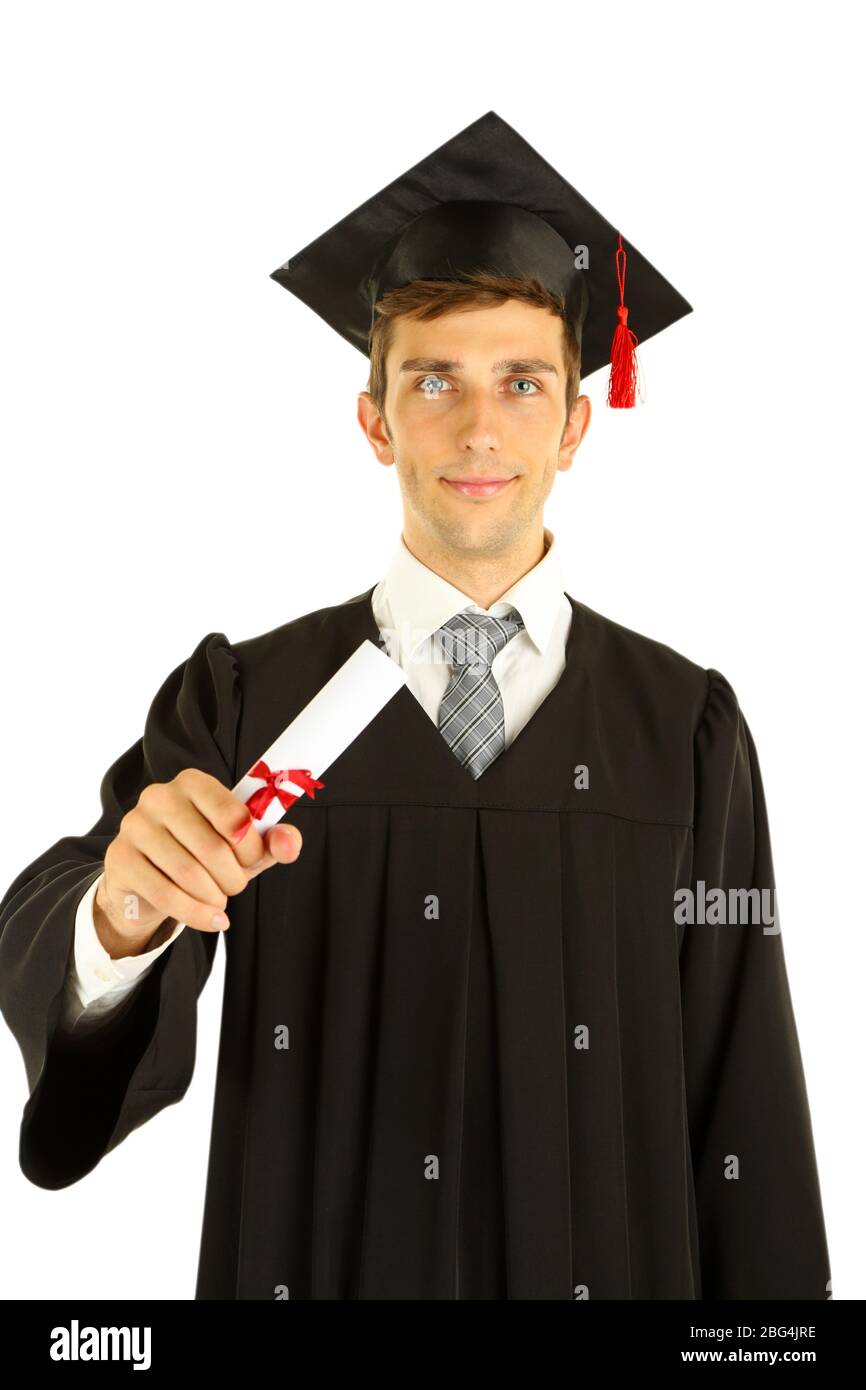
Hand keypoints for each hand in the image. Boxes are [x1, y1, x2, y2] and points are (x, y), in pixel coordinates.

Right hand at [95, 768, 301, 952]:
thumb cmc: (201, 854)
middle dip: (233, 879)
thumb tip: (289, 843)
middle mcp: (160, 796)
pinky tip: (212, 920)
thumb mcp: (241, 847)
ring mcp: (135, 826)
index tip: (250, 862)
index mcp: (194, 783)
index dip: (251, 848)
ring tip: (219, 901)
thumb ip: (272, 841)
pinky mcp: (120, 858)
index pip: (235, 816)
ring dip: (214, 898)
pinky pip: (165, 893)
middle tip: (234, 887)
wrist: (149, 880)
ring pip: (189, 873)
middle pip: (213, 848)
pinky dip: (195, 914)